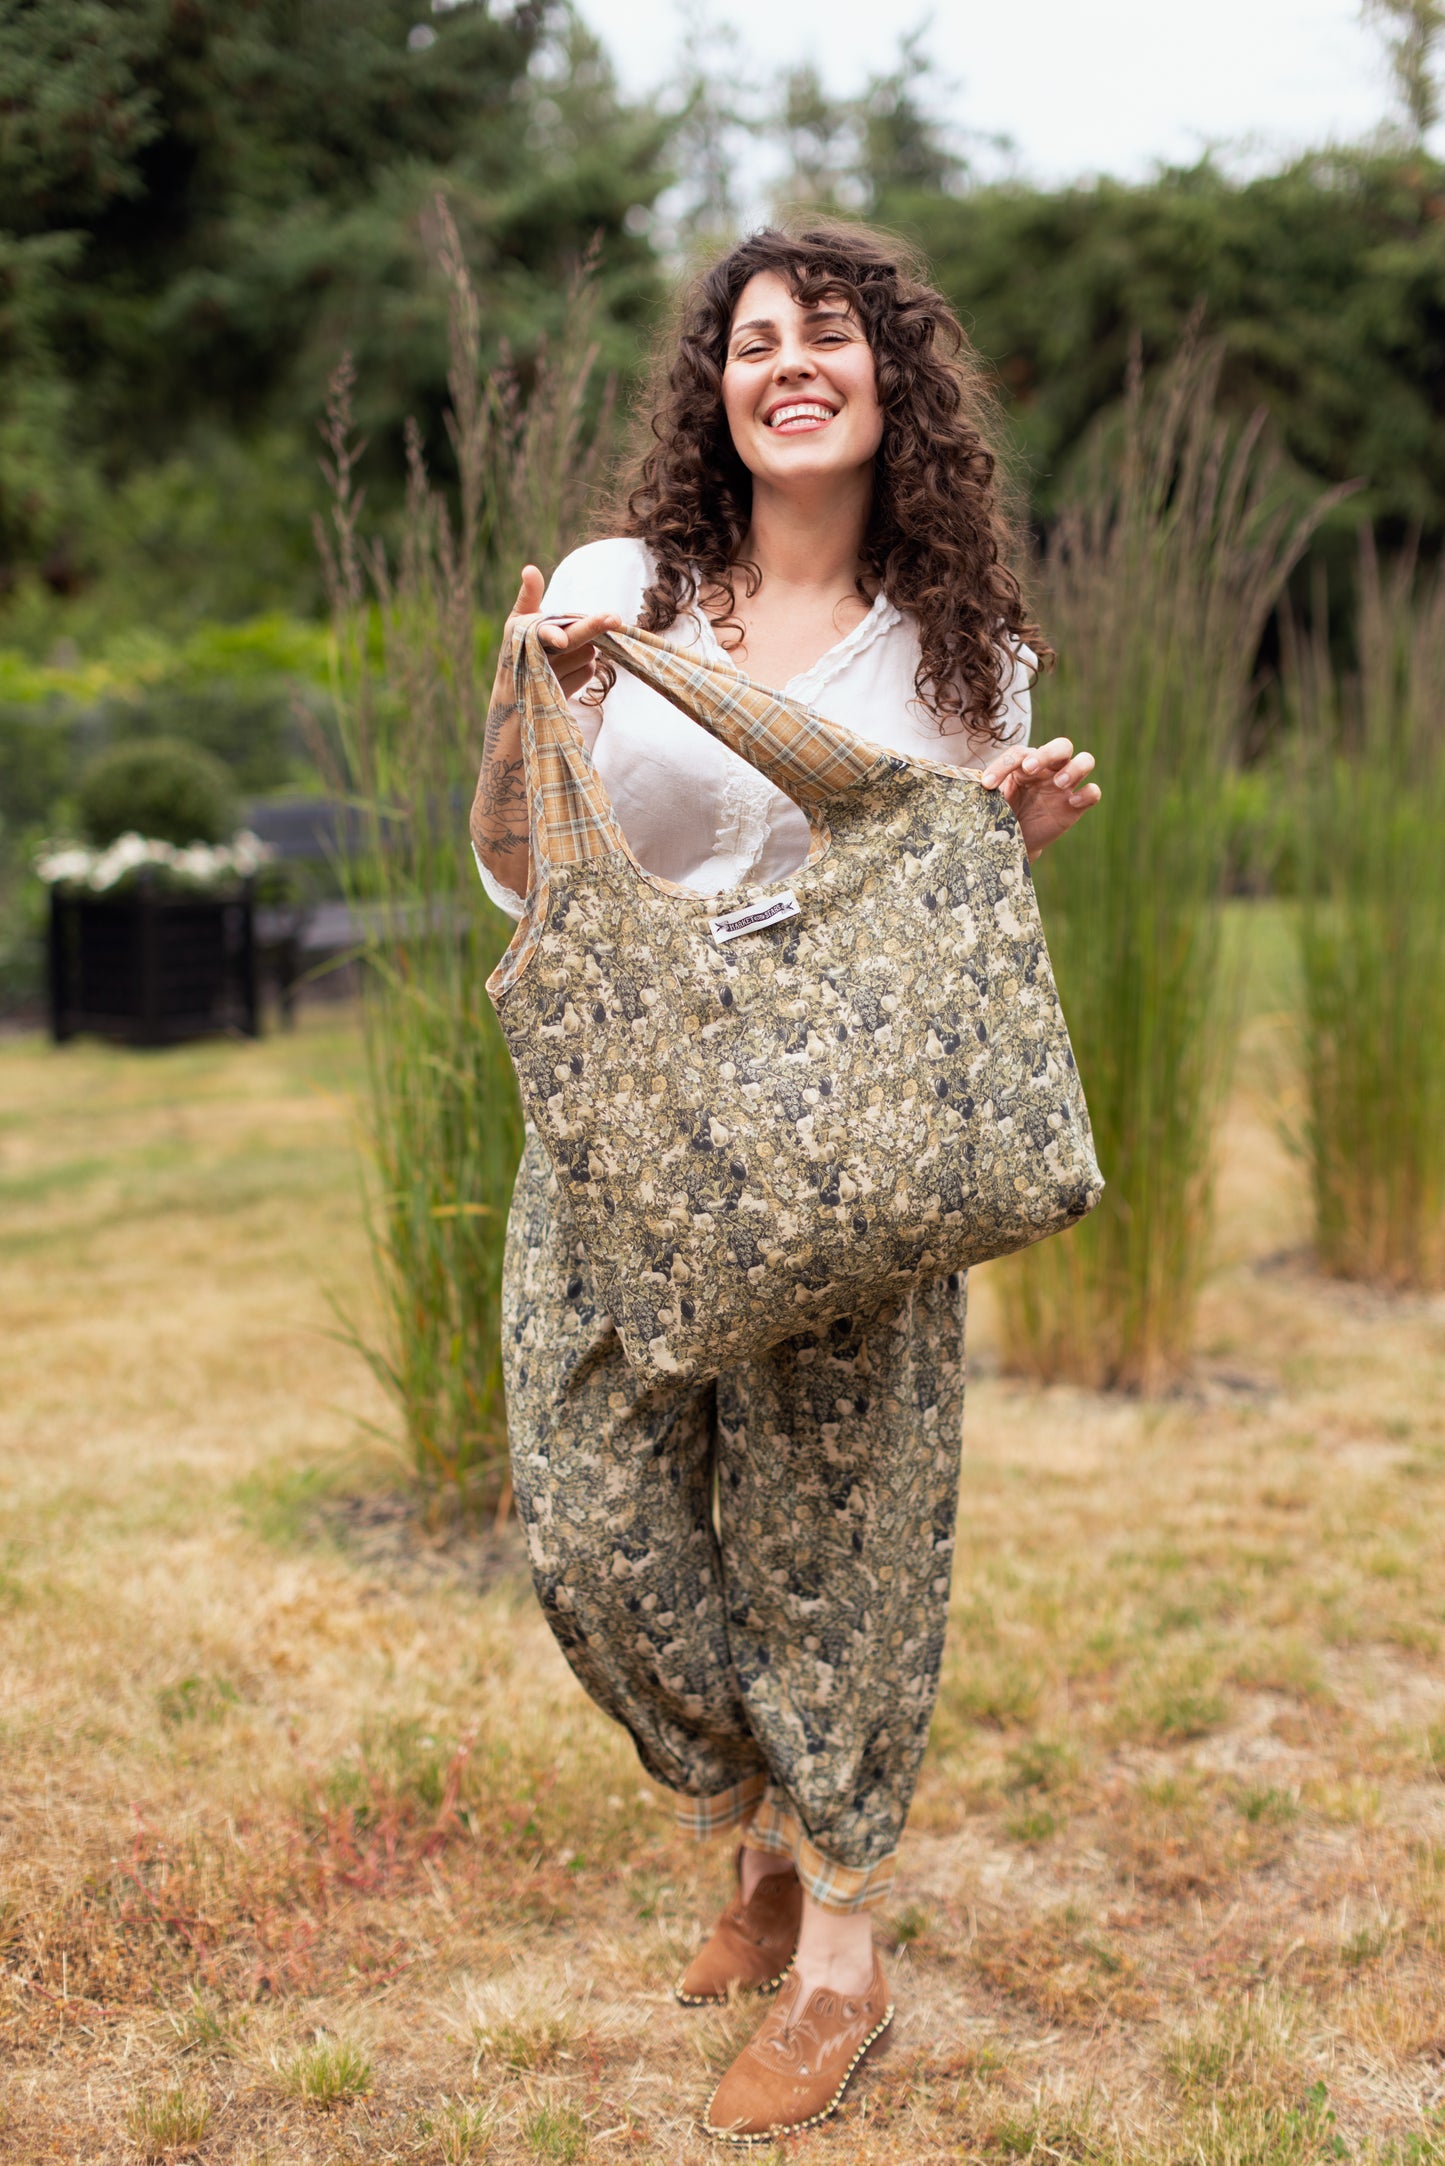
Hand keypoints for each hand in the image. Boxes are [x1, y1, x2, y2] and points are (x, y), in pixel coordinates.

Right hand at [506, 563, 621, 699]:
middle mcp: (538, 659)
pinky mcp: (566, 692)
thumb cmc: (518, 649)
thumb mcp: (518, 621)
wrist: (513, 696)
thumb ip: (529, 595)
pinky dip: (585, 665)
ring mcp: (553, 679)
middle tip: (614, 618)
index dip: (553, 635)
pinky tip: (569, 666)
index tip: (561, 641)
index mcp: (525, 635)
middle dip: (592, 628)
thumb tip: (530, 569)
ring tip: (565, 652)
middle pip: (573, 640)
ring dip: (585, 647)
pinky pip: (589, 669)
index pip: (543, 632)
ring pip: (587, 652)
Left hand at [978, 738, 1099, 860]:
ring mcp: (1066, 785)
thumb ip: (988, 789)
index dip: (1003, 765)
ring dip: (1074, 768)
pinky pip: (1093, 792)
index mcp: (1027, 762)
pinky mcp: (1077, 805)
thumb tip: (972, 784)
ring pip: (1085, 760)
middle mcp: (1050, 768)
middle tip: (1029, 768)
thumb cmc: (1002, 813)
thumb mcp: (992, 800)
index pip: (1020, 752)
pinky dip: (1087, 793)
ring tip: (1058, 784)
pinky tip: (1072, 801)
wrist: (1014, 840)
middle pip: (1062, 745)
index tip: (986, 785)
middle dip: (1047, 753)